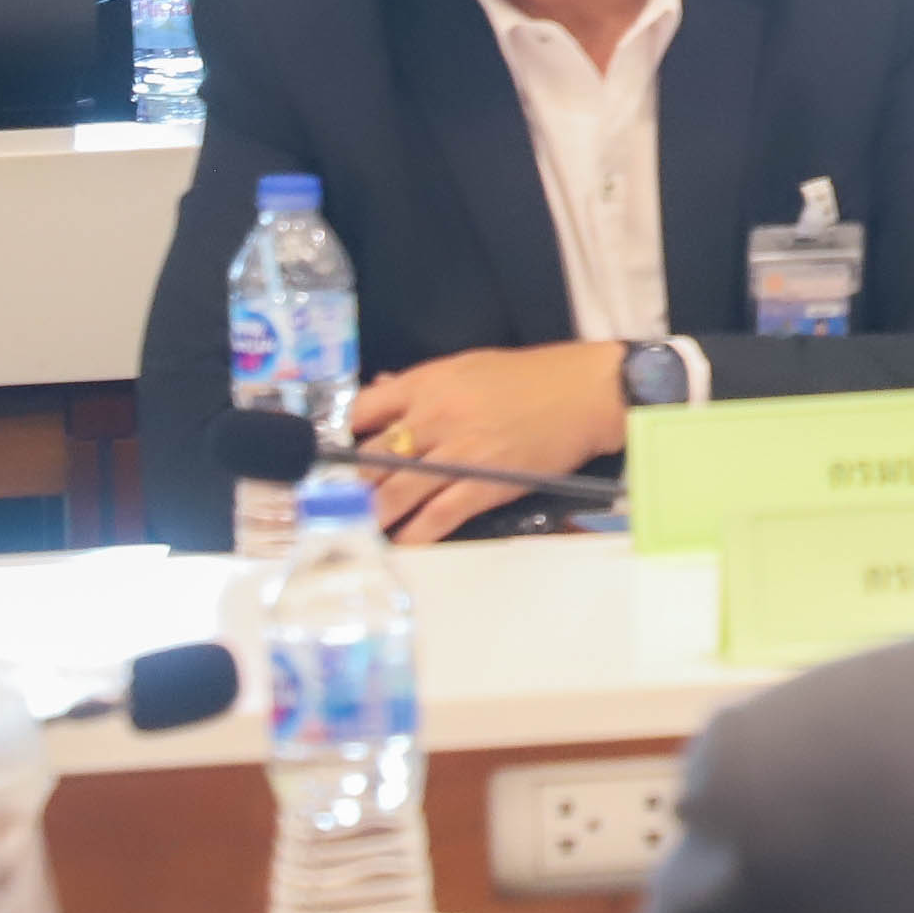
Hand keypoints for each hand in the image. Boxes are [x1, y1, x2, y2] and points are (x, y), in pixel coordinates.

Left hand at [350, 342, 629, 545]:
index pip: (361, 411)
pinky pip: (437, 516)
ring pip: (394, 492)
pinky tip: (398, 545)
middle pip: (370, 458)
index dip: (336, 438)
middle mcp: (434, 417)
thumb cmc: (532, 376)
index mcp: (428, 384)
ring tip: (353, 533)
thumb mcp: (469, 366)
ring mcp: (458, 453)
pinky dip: (413, 535)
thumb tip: (377, 391)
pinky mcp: (484, 484)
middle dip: (347, 486)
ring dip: (370, 516)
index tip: (324, 457)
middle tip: (330, 506)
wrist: (589, 392)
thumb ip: (420, 384)